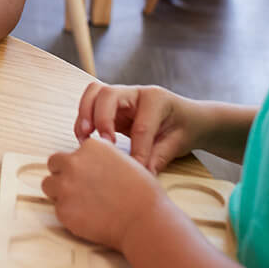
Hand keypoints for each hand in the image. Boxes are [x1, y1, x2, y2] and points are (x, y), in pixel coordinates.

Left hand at [42, 136, 165, 250]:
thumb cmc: (142, 194)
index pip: (73, 152)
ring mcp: (65, 186)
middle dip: (63, 174)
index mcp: (90, 147)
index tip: (88, 175)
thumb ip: (102, 159)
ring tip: (79, 203)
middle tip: (78, 188)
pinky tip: (87, 218)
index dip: (80, 165)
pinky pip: (58, 209)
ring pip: (48, 185)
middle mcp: (74, 162)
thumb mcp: (124, 161)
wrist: (144, 220)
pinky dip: (69, 214)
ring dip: (60, 192)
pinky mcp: (63, 209)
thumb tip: (94, 166)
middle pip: (54, 164)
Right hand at [74, 82, 203, 171]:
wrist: (185, 117)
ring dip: (85, 114)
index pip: (141, 125)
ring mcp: (120, 96)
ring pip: (94, 93)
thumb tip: (142, 175)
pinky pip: (90, 104)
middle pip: (108, 94)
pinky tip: (85, 138)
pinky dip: (83, 119)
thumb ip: (159, 157)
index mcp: (156, 99)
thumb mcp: (177, 143)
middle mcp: (135, 92)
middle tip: (103, 143)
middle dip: (101, 119)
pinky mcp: (110, 106)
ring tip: (84, 138)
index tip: (136, 171)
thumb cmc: (182, 127)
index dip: (138, 150)